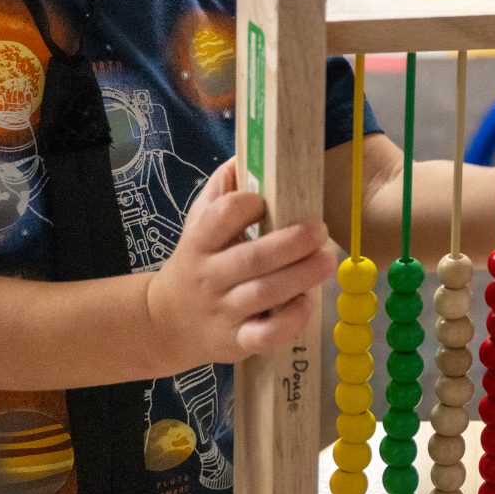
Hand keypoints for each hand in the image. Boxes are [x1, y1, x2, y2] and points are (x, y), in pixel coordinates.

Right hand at [146, 160, 338, 366]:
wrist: (166, 322)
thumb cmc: (196, 262)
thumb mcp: (198, 223)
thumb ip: (220, 189)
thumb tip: (248, 151)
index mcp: (199, 241)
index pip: (221, 217)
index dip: (247, 204)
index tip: (270, 200)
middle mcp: (209, 276)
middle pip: (251, 258)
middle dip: (291, 243)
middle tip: (321, 229)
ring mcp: (223, 311)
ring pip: (263, 294)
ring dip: (300, 276)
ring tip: (328, 260)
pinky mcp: (236, 342)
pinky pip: (264, 335)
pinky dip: (289, 321)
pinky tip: (308, 304)